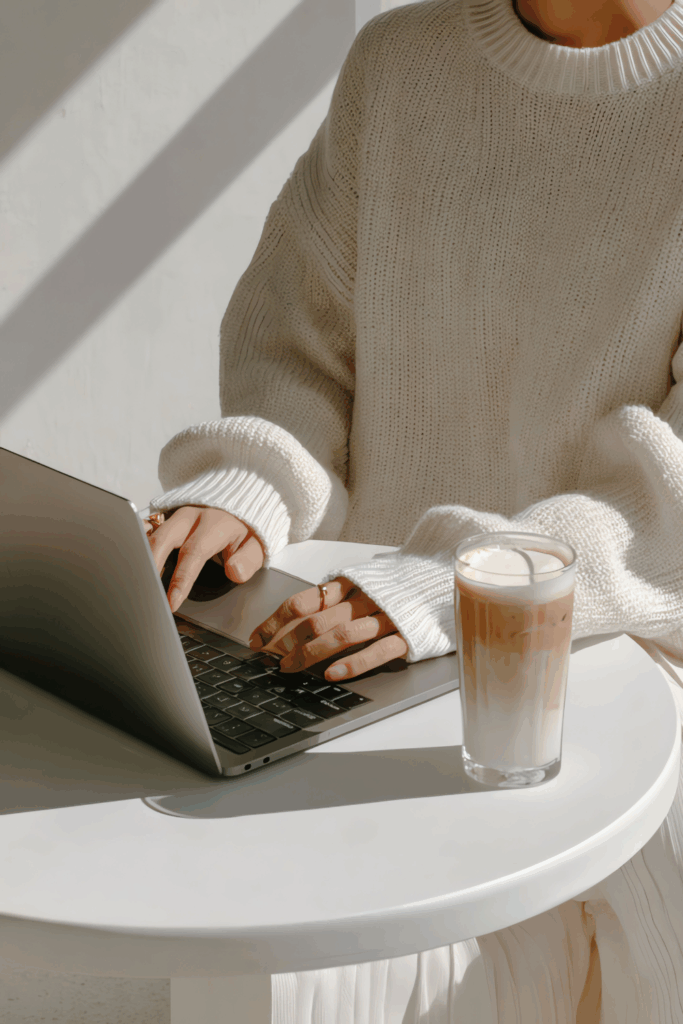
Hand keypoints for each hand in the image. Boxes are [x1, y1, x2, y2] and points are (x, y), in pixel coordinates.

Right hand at [146, 506, 264, 612]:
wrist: (237, 507)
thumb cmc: (244, 532)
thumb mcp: (256, 546)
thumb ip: (247, 560)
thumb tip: (234, 572)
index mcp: (214, 524)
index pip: (193, 552)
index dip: (181, 579)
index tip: (172, 603)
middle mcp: (190, 516)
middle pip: (161, 539)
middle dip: (150, 567)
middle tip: (145, 594)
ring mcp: (174, 515)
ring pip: (149, 535)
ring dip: (140, 559)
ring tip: (136, 585)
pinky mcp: (164, 519)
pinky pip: (146, 532)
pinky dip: (138, 549)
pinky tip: (133, 568)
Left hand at [249, 576, 407, 681]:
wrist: (443, 576)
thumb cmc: (396, 584)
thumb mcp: (361, 580)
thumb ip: (334, 596)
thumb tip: (294, 619)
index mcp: (349, 582)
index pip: (303, 601)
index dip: (276, 621)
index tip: (258, 639)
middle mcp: (364, 597)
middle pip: (317, 620)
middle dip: (288, 642)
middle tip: (272, 660)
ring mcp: (386, 616)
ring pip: (342, 635)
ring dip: (311, 654)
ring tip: (291, 669)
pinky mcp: (408, 635)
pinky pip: (377, 651)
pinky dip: (352, 664)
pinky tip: (332, 675)